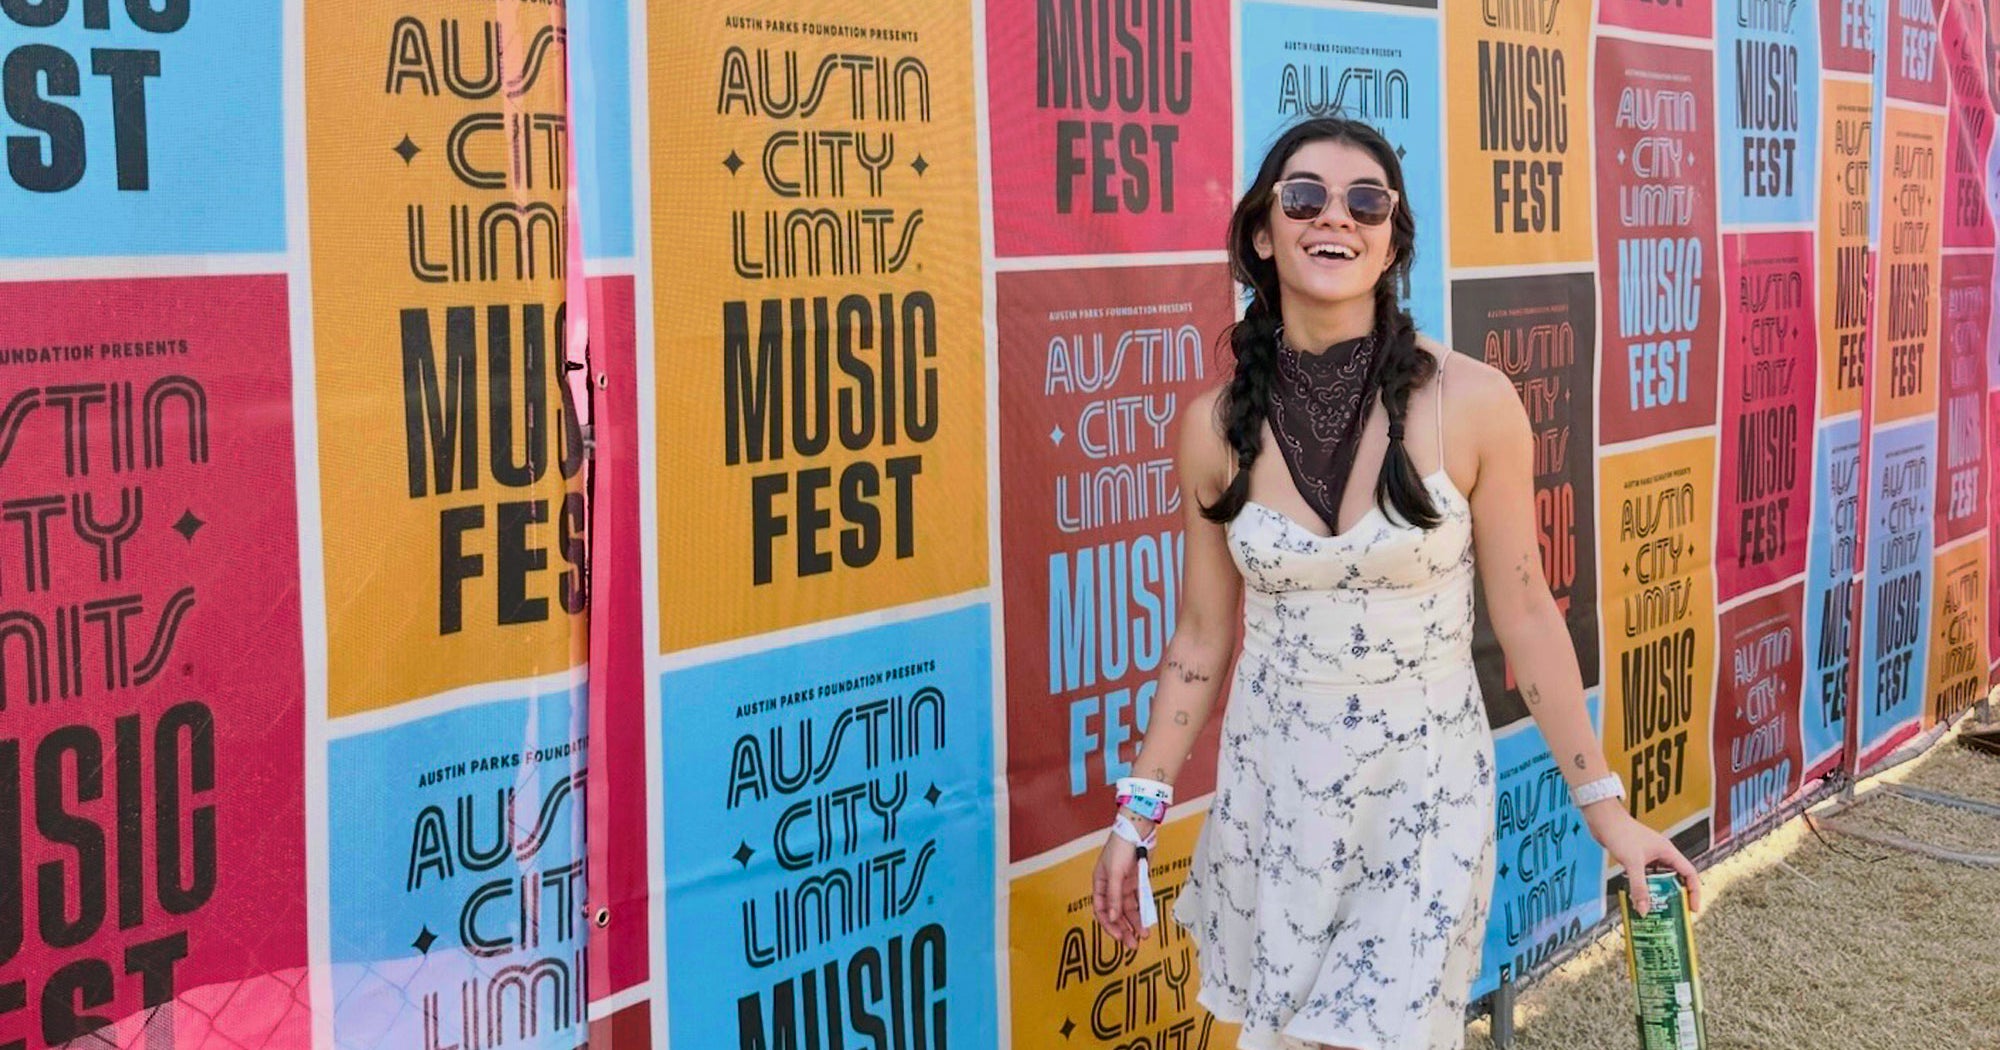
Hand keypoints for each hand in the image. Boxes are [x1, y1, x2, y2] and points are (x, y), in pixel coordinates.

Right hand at [1091, 829, 1150, 948]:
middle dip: (1123, 929)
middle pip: (1115, 913)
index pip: (1100, 909)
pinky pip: (1140, 901)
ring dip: (1134, 922)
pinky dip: (1143, 911)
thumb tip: (1112, 918)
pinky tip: (1147, 921)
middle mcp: (1111, 886)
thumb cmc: (1120, 847)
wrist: (1138, 829)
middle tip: (1132, 944)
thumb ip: (1114, 896)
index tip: (1118, 936)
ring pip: (1129, 909)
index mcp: (1100, 883)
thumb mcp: (1115, 873)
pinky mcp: (1138, 881)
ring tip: (1143, 936)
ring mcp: (1125, 884)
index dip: (1108, 924)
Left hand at [1581, 801, 1701, 914]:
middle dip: (1675, 896)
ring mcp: (1648, 856)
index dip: (1694, 891)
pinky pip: (1645, 876)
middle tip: (1672, 913)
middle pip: (1675, 878)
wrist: (1603, 818)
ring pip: (1658, 878)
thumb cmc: (1620, 832)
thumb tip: (1644, 910)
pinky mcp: (1636, 858)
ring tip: (1654, 909)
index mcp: (1668, 852)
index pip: (1689, 873)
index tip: (1692, 908)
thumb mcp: (1633, 863)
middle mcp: (1661, 854)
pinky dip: (1644, 887)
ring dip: (1657, 892)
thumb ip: (1639, 887)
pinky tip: (1637, 897)